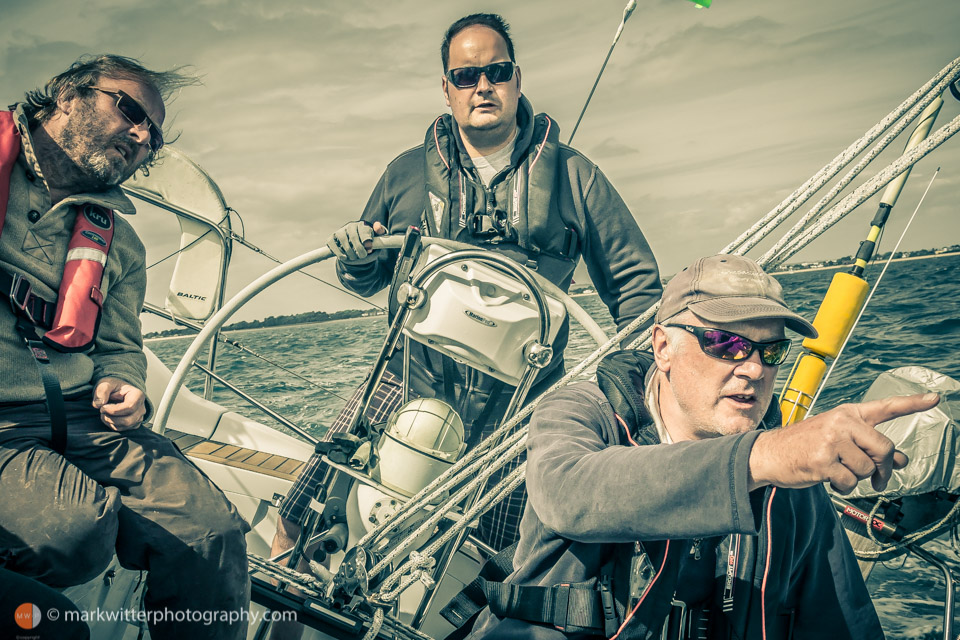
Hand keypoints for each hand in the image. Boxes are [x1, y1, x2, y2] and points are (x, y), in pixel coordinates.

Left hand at [93, 377, 146, 430]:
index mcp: (138, 395)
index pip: (129, 407)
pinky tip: (108, 416)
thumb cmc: (113, 387)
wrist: (117, 391)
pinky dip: (112, 425)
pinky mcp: (134, 424)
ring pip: (125, 426)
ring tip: (104, 413)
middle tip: (102, 410)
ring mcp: (139, 417)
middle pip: (128, 420)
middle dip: (111, 418)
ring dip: (110, 421)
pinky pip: (122, 429)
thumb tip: (98, 404)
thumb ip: (102, 391)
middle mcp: (141, 407)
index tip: (102, 407)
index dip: (114, 410)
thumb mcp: (106, 384)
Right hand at [327, 221, 386, 264]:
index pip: (364, 230)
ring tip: (355, 257)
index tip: (369, 248)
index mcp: (362, 225)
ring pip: (343, 240)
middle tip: (363, 256)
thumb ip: (379, 231)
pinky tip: (344, 257)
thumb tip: (377, 226)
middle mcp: (350, 226)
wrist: (355, 243)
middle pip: (354, 237)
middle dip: (359, 249)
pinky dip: (338, 252)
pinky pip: (332, 244)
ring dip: (350, 252)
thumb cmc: (367, 240)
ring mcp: (340, 231)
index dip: (367, 240)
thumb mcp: (375, 236)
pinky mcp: (332, 238)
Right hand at [748, 393, 939, 493]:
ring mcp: (831, 441)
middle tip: (877, 478)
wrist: (768, 453)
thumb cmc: (804, 446)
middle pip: (884, 449)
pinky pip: (849, 482)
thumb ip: (869, 447)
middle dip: (883, 468)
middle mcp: (841, 422)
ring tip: (837, 471)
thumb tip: (903, 461)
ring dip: (857, 478)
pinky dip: (842, 487)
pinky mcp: (822, 460)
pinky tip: (828, 478)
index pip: (885, 407)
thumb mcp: (838, 440)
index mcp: (847, 413)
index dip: (913, 403)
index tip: (935, 398)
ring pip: (866, 469)